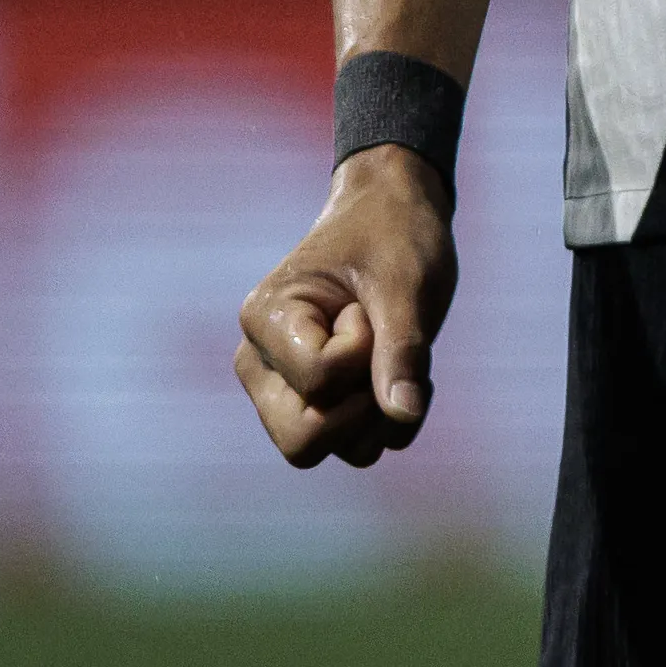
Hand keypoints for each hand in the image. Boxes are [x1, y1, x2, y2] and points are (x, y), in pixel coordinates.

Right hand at [236, 148, 459, 468]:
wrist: (394, 216)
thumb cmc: (395, 237)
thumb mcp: (407, 283)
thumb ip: (403, 350)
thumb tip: (403, 418)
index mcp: (264, 320)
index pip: (320, 380)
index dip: (365, 350)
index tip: (364, 305)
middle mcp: (258, 363)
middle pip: (303, 440)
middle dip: (363, 405)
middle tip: (381, 346)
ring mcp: (280, 389)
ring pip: (327, 450)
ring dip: (379, 414)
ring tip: (389, 352)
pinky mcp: (311, 403)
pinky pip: (351, 447)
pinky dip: (386, 420)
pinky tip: (397, 370)